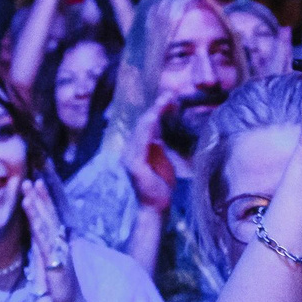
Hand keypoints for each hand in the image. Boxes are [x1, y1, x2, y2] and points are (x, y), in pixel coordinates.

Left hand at [21, 179, 79, 301]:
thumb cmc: (60, 292)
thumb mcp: (50, 269)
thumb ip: (45, 254)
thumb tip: (38, 244)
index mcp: (58, 246)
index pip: (50, 219)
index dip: (44, 202)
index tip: (37, 184)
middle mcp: (60, 246)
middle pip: (50, 217)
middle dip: (41, 197)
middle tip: (31, 179)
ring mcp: (58, 254)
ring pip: (47, 226)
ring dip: (37, 207)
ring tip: (28, 191)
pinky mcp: (55, 263)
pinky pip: (45, 242)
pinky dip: (38, 227)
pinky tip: (32, 216)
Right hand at [122, 93, 179, 217]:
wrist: (156, 207)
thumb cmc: (160, 186)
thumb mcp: (162, 160)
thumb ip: (158, 146)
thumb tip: (158, 131)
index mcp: (137, 148)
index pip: (146, 125)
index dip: (158, 110)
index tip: (171, 99)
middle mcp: (130, 149)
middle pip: (143, 122)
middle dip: (157, 106)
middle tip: (171, 93)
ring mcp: (130, 155)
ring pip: (141, 128)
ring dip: (154, 112)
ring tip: (166, 100)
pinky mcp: (134, 163)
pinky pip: (141, 140)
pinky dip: (149, 126)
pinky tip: (156, 115)